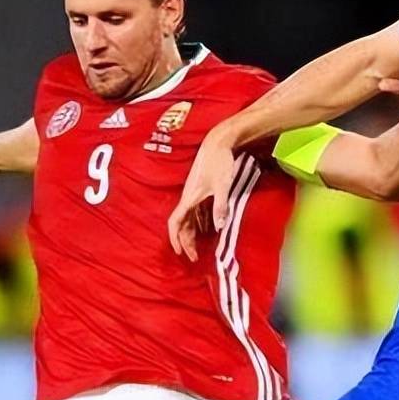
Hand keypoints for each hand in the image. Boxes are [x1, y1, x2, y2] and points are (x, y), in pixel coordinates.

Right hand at [168, 126, 239, 261]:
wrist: (218, 142)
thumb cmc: (219, 162)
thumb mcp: (222, 186)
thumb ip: (220, 206)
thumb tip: (218, 226)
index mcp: (189, 198)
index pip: (175, 222)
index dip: (175, 238)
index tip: (180, 252)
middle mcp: (188, 197)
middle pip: (182, 224)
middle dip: (186, 241)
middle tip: (193, 257)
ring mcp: (194, 194)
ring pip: (188, 219)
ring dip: (191, 234)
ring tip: (197, 247)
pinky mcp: (200, 190)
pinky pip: (196, 211)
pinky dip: (198, 223)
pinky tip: (207, 229)